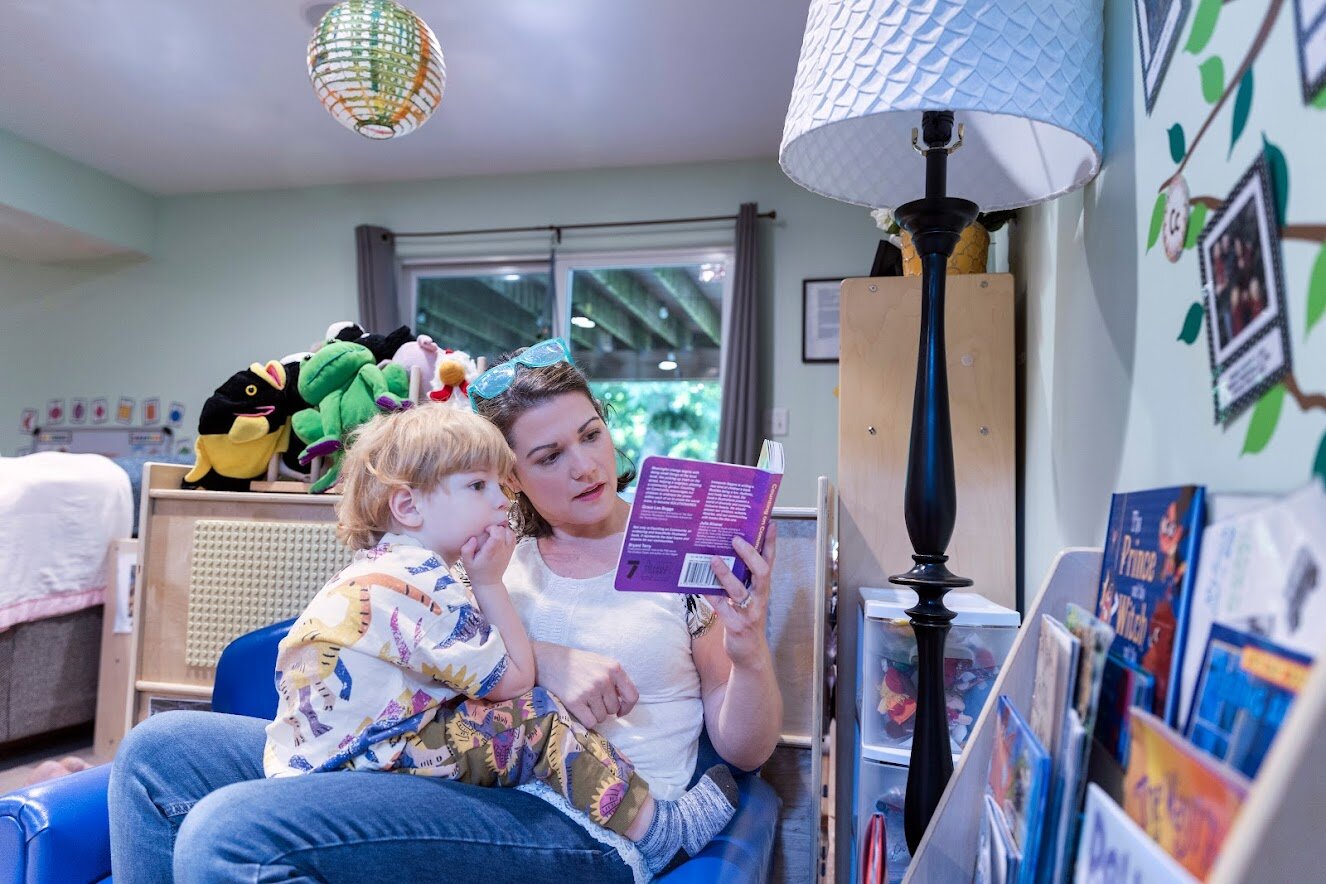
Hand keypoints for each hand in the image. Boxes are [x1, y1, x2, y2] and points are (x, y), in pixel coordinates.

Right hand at [461, 524, 515, 587]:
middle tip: (488, 531)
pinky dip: (507, 534)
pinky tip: (499, 536)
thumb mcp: (466, 562)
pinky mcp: (510, 552)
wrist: (488, 583)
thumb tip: (473, 538)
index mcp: (490, 552)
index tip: (485, 530)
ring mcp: (508, 552)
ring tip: (494, 533)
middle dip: (497, 527)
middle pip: (505, 532)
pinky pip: (513, 538)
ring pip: (511, 534)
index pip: (498, 535)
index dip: (492, 528)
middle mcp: (501, 551)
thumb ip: (466, 549)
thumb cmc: (476, 572)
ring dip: (503, 530)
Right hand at [535, 643, 638, 727]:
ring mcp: (590, 690)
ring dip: (594, 714)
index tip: (620, 711)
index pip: (632, 695)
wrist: (546, 660)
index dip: (627, 707)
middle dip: (604, 708)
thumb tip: (624, 703)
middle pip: (614, 709)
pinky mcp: (575, 701)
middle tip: (591, 699)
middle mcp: (604, 679)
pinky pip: (590, 722)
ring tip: (582, 701)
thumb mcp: (599, 662)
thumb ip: (614, 678)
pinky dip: (585, 720)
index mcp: (614, 667)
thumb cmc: (574, 662)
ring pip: (602, 717)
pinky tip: (577, 709)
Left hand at [709, 522, 776, 669]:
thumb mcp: (749, 598)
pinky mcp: (735, 626)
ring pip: (739, 591)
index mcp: (762, 589)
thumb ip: (742, 579)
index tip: (771, 523)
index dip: (771, 543)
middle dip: (750, 554)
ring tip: (713, 559)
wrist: (750, 655)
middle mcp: (760, 599)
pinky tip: (698, 584)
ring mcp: (749, 613)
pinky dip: (710, 595)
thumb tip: (726, 552)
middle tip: (736, 539)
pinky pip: (721, 607)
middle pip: (761, 572)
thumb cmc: (746, 620)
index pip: (770, 562)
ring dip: (726, 574)